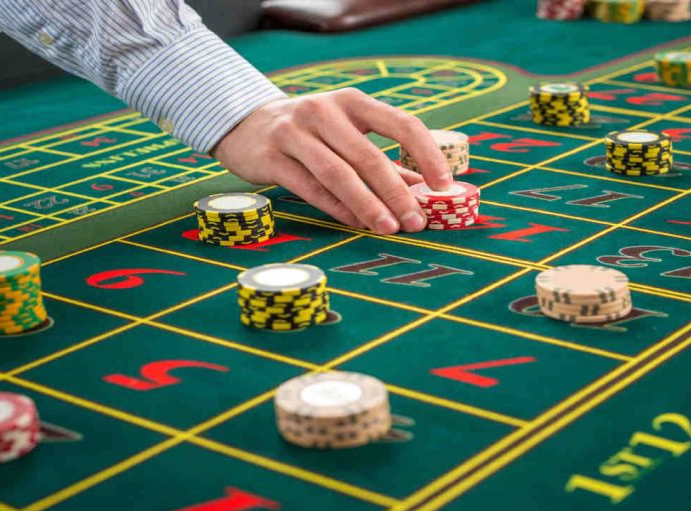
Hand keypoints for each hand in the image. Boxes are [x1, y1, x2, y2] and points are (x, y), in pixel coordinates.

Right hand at [212, 88, 452, 233]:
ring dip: (368, 205)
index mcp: (353, 102)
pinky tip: (356, 223)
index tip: (444, 185)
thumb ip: (382, 161)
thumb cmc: (311, 134)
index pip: (401, 123)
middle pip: (368, 156)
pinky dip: (337, 208)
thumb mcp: (347, 136)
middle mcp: (323, 111)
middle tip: (417, 221)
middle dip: (397, 192)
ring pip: (338, 174)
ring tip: (390, 228)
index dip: (426, 155)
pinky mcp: (271, 157)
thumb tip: (423, 193)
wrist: (246, 126)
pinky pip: (310, 188)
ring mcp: (294, 132)